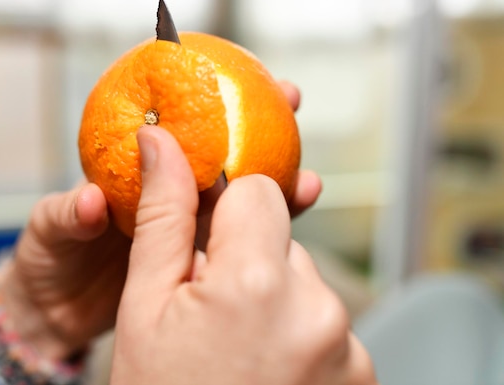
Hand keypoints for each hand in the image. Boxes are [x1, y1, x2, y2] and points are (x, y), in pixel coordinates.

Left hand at [0, 82, 321, 360]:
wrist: (56, 312)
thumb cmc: (48, 262)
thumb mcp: (49, 233)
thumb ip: (68, 216)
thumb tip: (92, 201)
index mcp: (132, 174)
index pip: (174, 127)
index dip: (205, 97)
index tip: (239, 71)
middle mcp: (166, 194)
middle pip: (219, 153)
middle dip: (257, 123)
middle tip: (290, 100)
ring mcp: (184, 228)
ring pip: (237, 201)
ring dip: (274, 185)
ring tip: (309, 179)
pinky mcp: (195, 263)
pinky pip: (231, 244)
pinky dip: (262, 236)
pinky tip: (290, 229)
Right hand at [111, 126, 374, 384]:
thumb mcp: (144, 307)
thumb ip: (162, 218)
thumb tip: (161, 144)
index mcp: (257, 283)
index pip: (258, 191)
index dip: (223, 211)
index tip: (203, 244)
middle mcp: (318, 309)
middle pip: (281, 238)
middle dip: (244, 259)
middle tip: (207, 312)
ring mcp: (346, 345)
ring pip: (303, 280)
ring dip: (272, 298)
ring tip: (235, 348)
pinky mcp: (362, 372)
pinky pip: (326, 322)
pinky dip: (297, 333)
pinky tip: (264, 368)